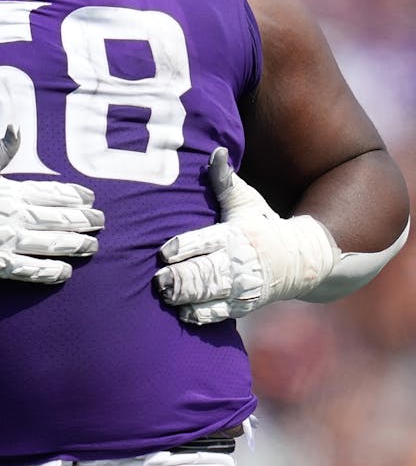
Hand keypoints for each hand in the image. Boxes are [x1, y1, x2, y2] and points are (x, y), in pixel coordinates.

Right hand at [0, 126, 102, 282]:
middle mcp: (10, 216)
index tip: (91, 199)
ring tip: (92, 246)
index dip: (76, 197)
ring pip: (49, 244)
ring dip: (74, 245)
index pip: (52, 193)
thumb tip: (15, 128)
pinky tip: (65, 272)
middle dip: (84, 221)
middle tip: (101, 223)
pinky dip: (49, 272)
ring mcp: (4, 242)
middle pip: (58, 219)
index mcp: (8, 191)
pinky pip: (28, 270)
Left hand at [155, 147, 339, 323]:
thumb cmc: (265, 224)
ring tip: (166, 295)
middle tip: (159, 280)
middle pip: (207, 271)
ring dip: (189, 296)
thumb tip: (216, 151)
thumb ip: (225, 181)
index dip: (185, 248)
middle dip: (183, 277)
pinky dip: (204, 314)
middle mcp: (239, 261)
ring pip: (213, 294)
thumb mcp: (247, 201)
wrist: (305, 260)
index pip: (207, 240)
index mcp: (236, 235)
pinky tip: (184, 314)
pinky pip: (223, 312)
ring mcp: (243, 285)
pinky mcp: (246, 304)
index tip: (165, 252)